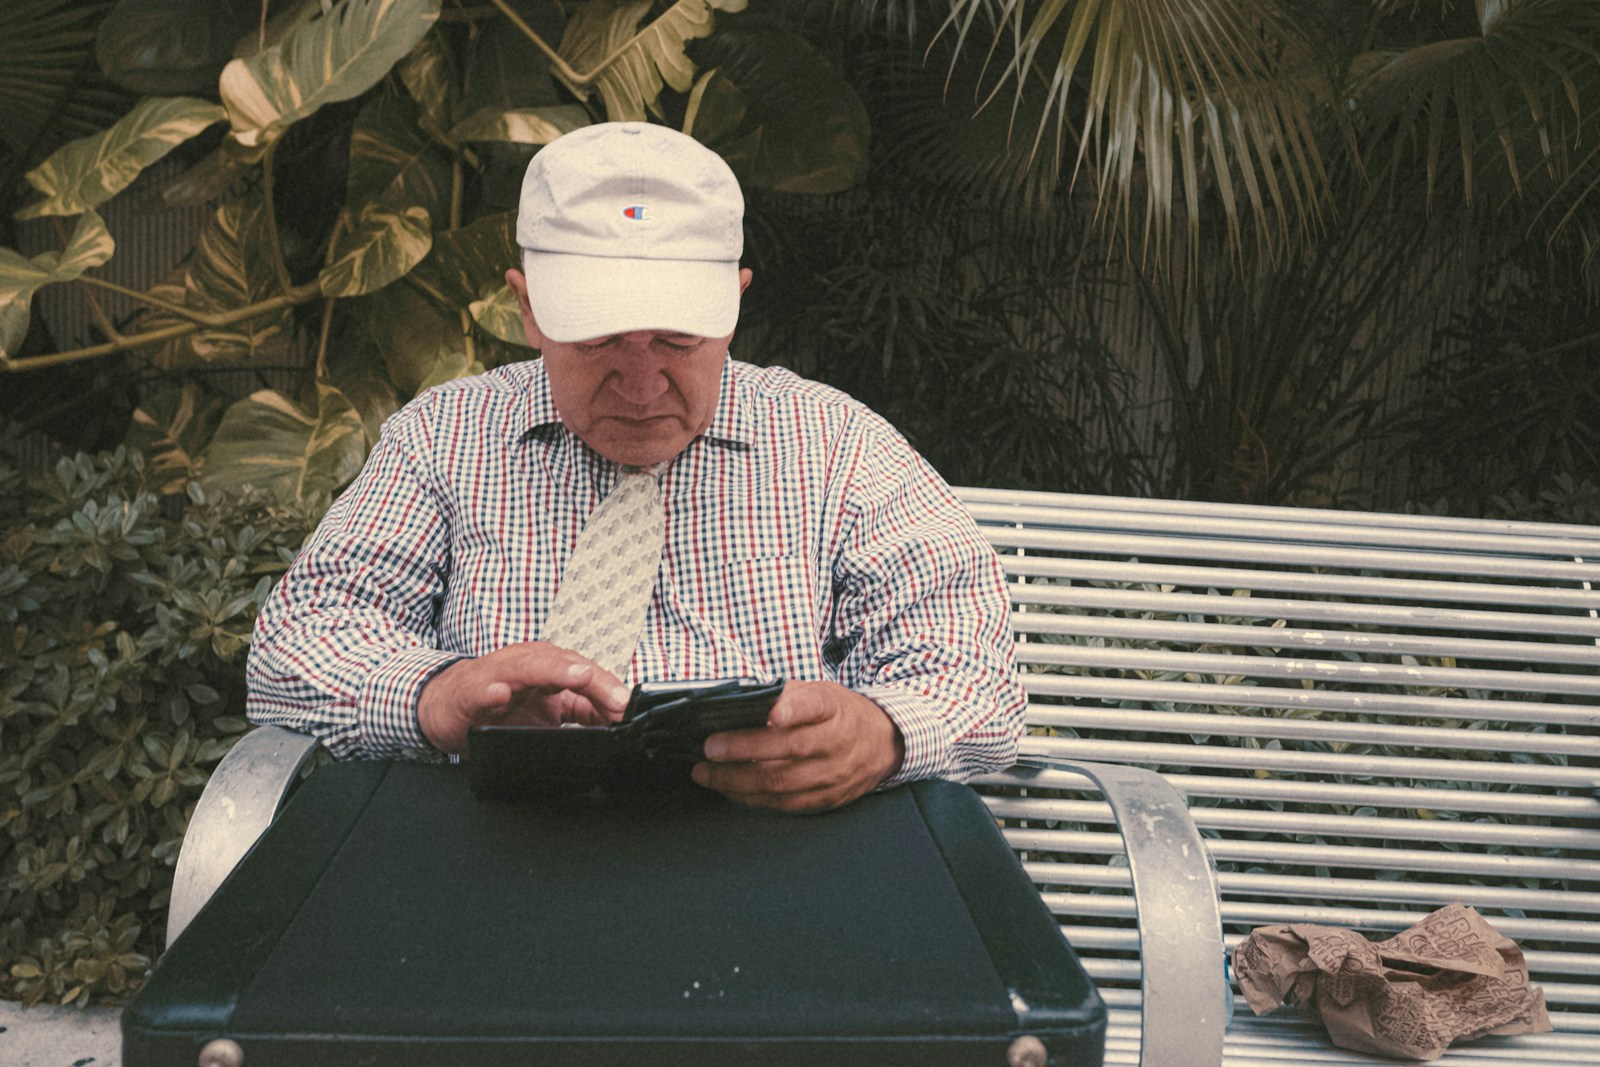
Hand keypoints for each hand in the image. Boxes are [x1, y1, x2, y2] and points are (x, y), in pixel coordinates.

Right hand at [418, 642, 630, 754]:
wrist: (447, 705)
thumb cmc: (499, 706)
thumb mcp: (550, 713)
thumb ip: (585, 714)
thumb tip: (620, 724)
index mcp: (549, 669)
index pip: (586, 675)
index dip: (610, 690)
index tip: (631, 708)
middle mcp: (527, 665)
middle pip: (565, 664)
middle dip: (594, 679)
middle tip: (617, 697)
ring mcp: (497, 676)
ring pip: (527, 667)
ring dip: (553, 670)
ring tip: (577, 676)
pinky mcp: (469, 693)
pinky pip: (480, 690)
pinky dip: (491, 691)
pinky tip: (500, 694)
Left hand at [691, 680, 904, 813]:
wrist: (881, 743)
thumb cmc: (839, 714)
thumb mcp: (820, 692)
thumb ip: (786, 695)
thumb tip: (739, 700)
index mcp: (833, 708)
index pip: (814, 705)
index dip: (793, 709)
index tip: (772, 712)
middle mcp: (837, 742)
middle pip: (790, 748)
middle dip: (744, 749)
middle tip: (709, 748)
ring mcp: (834, 775)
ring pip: (782, 783)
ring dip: (737, 780)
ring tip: (706, 773)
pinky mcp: (827, 799)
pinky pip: (784, 804)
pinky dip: (752, 798)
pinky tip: (729, 789)